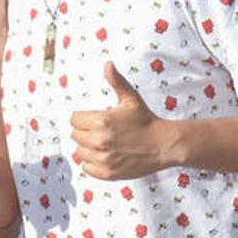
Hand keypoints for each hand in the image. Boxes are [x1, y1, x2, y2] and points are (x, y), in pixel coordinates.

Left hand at [70, 62, 171, 179]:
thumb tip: (108, 64)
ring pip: (79, 152)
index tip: (94, 120)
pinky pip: (86, 168)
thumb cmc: (146, 120)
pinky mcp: (107, 173)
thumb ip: (116, 81)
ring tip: (103, 143)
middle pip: (75, 136)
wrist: (163, 144)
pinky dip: (92, 163)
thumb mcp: (131, 99)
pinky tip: (104, 156)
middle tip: (101, 131)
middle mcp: (99, 141)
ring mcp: (103, 159)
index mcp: (100, 121)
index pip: (74, 119)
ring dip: (87, 148)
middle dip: (85, 132)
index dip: (83, 118)